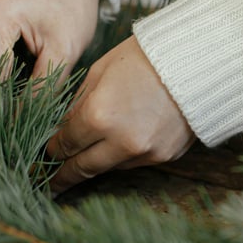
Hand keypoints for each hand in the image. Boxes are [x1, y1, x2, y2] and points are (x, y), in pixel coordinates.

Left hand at [47, 36, 195, 192]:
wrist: (198, 61)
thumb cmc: (144, 57)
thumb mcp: (100, 72)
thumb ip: (78, 104)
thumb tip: (61, 128)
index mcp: (99, 116)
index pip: (64, 144)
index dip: (51, 150)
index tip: (44, 154)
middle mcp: (121, 142)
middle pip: (82, 168)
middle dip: (63, 176)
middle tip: (49, 185)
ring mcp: (145, 153)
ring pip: (108, 167)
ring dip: (94, 163)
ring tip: (83, 161)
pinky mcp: (165, 156)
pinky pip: (134, 162)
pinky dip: (122, 155)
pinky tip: (119, 144)